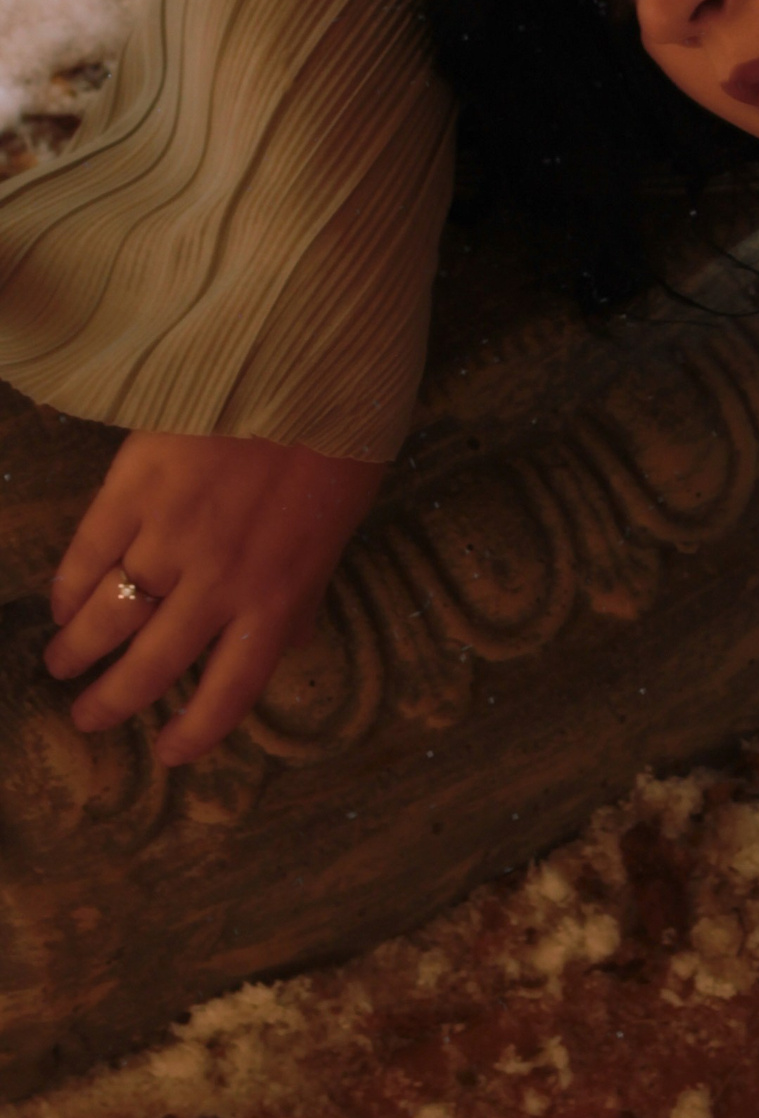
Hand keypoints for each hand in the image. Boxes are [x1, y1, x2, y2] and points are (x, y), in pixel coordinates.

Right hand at [42, 429, 384, 765]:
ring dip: (79, 649)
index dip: (196, 732)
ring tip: (62, 665)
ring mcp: (169, 535)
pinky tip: (62, 605)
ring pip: (109, 614)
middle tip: (89, 717)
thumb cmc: (337, 445)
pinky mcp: (133, 487)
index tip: (169, 753)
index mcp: (279, 598)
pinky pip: (88, 552)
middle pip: (151, 664)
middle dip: (113, 701)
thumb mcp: (336, 533)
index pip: (229, 690)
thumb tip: (283, 643)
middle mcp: (219, 582)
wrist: (307, 363)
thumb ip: (303, 594)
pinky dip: (70, 587)